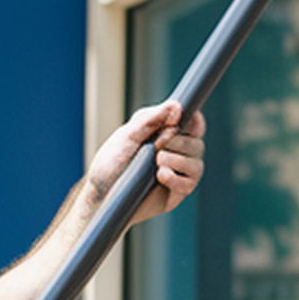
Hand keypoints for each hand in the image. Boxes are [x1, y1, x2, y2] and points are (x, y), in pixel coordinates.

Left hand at [84, 102, 207, 224]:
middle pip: (197, 143)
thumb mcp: (128, 135)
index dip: (194, 120)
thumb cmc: (111, 163)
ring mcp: (178, 174)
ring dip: (177, 160)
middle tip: (157, 144)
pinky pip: (189, 184)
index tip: (182, 121)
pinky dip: (176, 178)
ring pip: (196, 164)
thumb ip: (151, 119)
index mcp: (166, 133)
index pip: (193, 123)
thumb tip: (177, 105)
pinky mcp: (175, 193)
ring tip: (156, 162)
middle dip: (178, 141)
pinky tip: (160, 176)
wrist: (101, 194)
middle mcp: (177, 153)